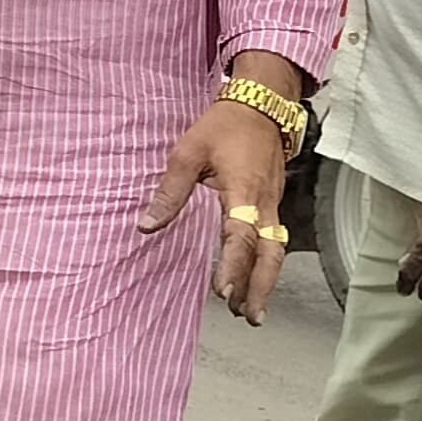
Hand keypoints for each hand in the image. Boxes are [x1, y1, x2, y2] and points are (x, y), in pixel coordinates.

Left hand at [139, 93, 292, 324]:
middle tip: (250, 316)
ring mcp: (273, 203)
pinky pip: (274, 239)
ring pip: (276, 250)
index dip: (233, 265)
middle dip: (261, 286)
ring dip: (265, 281)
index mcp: (242, 189)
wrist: (261, 104)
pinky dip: (266, 263)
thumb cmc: (223, 126)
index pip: (240, 236)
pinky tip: (255, 279)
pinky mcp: (273, 202)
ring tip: (251, 310)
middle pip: (269, 253)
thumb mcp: (187, 153)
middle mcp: (264, 201)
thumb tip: (146, 226)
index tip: (223, 290)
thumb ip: (169, 192)